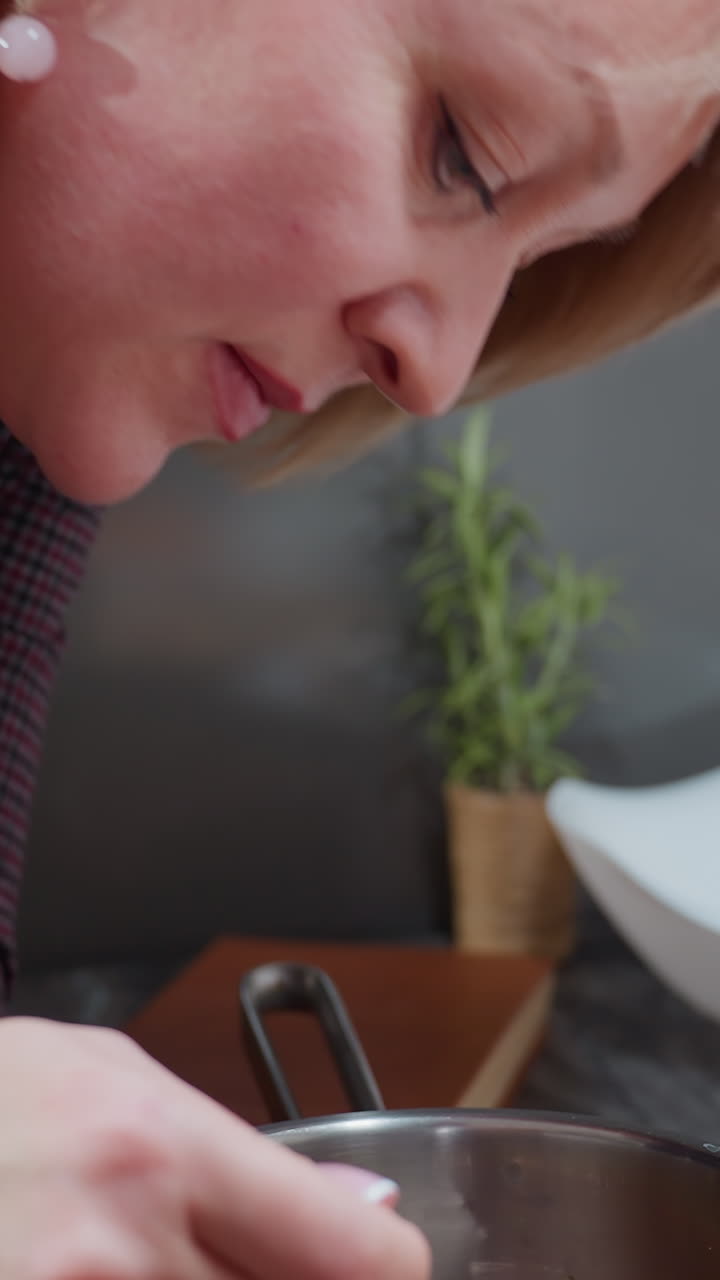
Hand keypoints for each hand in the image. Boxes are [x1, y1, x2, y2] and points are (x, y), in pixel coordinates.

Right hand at [0, 1017, 430, 1278]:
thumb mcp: (110, 1075)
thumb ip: (242, 1152)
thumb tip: (360, 1212)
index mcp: (158, 1153)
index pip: (355, 1258)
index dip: (389, 1273)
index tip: (377, 1267)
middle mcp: (122, 1254)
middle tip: (240, 1249)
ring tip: (162, 1251)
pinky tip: (127, 1268)